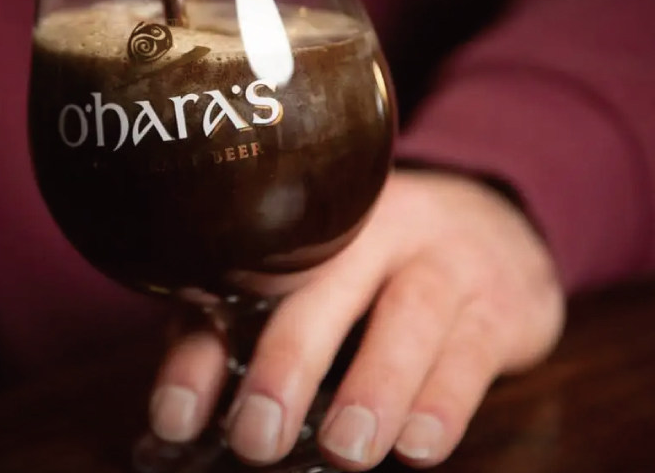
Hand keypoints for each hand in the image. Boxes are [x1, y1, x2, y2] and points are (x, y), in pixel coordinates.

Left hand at [148, 169, 564, 467]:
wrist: (495, 229)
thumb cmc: (381, 270)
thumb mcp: (321, 283)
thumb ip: (252, 333)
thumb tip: (180, 421)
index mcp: (317, 223)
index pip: (249, 279)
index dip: (205, 346)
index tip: (174, 418)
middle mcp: (378, 228)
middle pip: (327, 281)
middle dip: (288, 359)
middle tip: (258, 437)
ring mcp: (443, 259)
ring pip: (410, 313)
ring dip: (376, 383)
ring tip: (347, 449)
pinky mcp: (498, 302)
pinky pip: (471, 347)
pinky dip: (443, 399)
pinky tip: (419, 444)